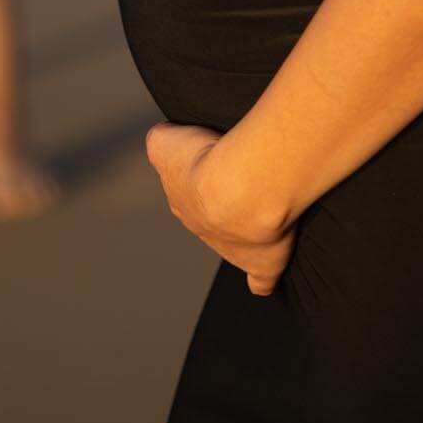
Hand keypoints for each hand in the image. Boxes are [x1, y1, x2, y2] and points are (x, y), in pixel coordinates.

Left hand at [145, 123, 296, 295]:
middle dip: (223, 202)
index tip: (218, 165)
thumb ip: (159, 141)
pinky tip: (262, 282)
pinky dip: (261, 280)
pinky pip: (259, 279)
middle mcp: (203, 227)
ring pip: (233, 241)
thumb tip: (160, 141)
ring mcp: (231, 248)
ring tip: (260, 210)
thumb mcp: (166, 142)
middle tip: (246, 179)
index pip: (189, 192)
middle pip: (211, 217)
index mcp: (184, 200)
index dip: (203, 178)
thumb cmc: (209, 160)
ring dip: (244, 230)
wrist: (241, 188)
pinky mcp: (261, 263)